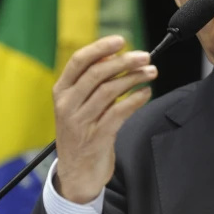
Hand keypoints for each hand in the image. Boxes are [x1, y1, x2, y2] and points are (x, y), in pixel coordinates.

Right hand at [52, 35, 155, 203]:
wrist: (77, 173)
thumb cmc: (82, 132)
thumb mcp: (80, 105)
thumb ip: (93, 82)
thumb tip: (112, 57)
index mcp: (61, 91)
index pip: (79, 62)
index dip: (100, 48)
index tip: (121, 40)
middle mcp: (67, 105)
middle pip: (96, 74)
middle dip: (124, 62)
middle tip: (145, 56)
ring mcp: (80, 122)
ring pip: (109, 92)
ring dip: (134, 79)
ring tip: (151, 72)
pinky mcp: (96, 137)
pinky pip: (119, 113)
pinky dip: (135, 100)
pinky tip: (146, 93)